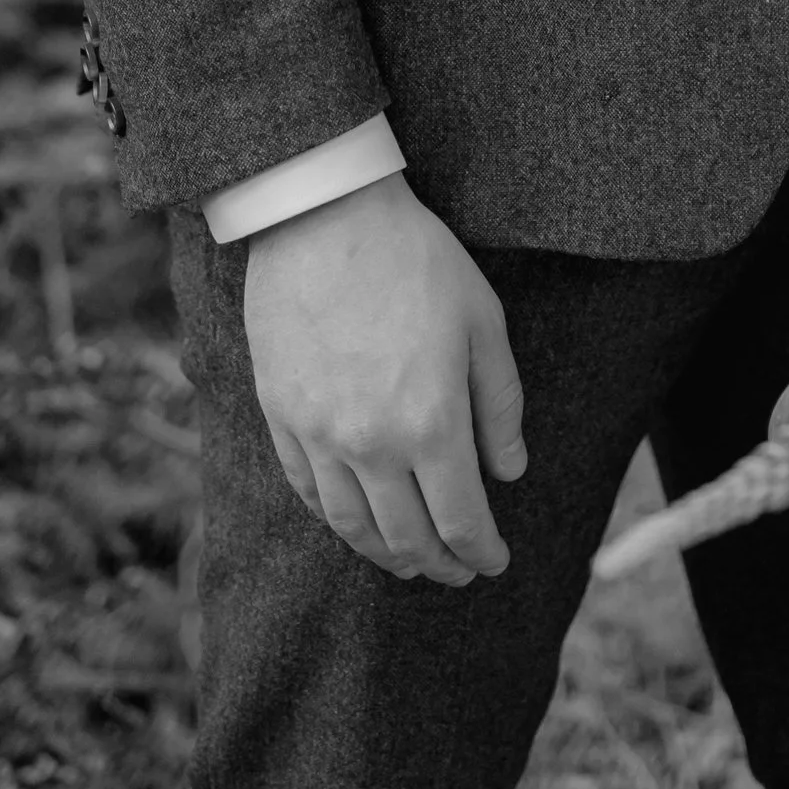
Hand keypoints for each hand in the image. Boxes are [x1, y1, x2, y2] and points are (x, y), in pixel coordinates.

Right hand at [242, 172, 527, 584]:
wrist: (325, 217)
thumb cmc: (416, 260)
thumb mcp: (483, 321)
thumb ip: (500, 404)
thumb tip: (509, 471)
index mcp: (432, 422)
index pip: (460, 519)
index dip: (480, 551)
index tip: (494, 561)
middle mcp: (371, 444)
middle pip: (407, 536)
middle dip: (439, 563)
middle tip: (457, 571)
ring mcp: (318, 434)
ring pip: (353, 525)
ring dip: (385, 554)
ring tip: (409, 562)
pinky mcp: (280, 416)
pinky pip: (306, 490)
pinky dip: (334, 519)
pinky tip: (353, 521)